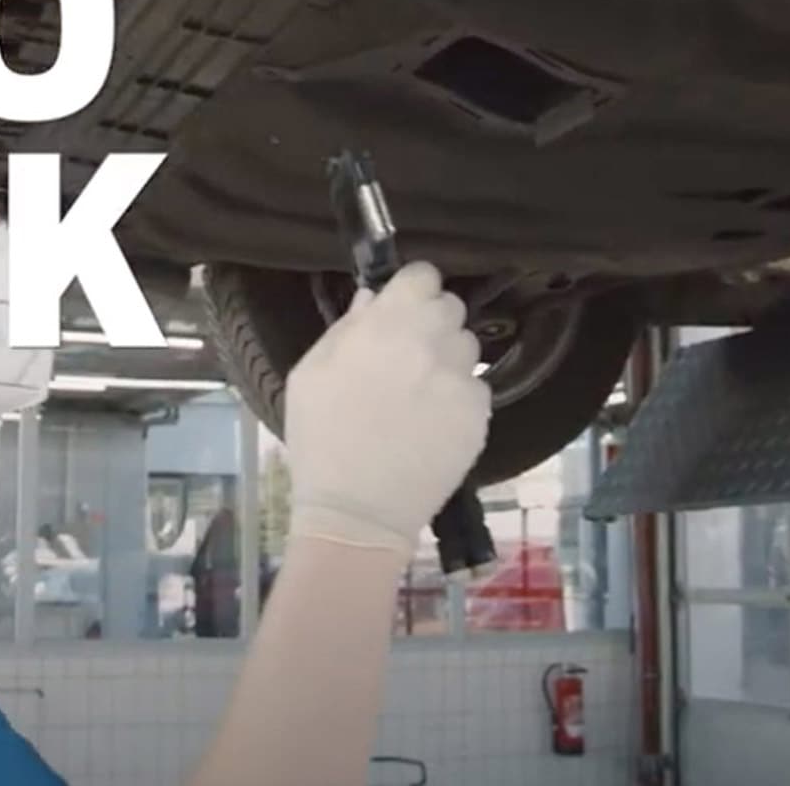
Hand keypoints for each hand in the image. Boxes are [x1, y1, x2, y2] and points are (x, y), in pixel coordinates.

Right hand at [282, 261, 489, 554]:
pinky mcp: (480, 416)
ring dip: (447, 359)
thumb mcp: (310, 375)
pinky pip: (477, 388)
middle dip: (431, 322)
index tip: (401, 308)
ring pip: (468, 347)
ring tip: (420, 393)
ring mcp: (461, 380)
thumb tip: (373, 299)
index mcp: (387, 325)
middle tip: (407, 354)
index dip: (411, 289)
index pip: (423, 275)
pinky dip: (459, 398)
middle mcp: (432, 343)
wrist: (357, 513)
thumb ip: (346, 328)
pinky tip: (433, 422)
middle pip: (450, 307)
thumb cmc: (321, 440)